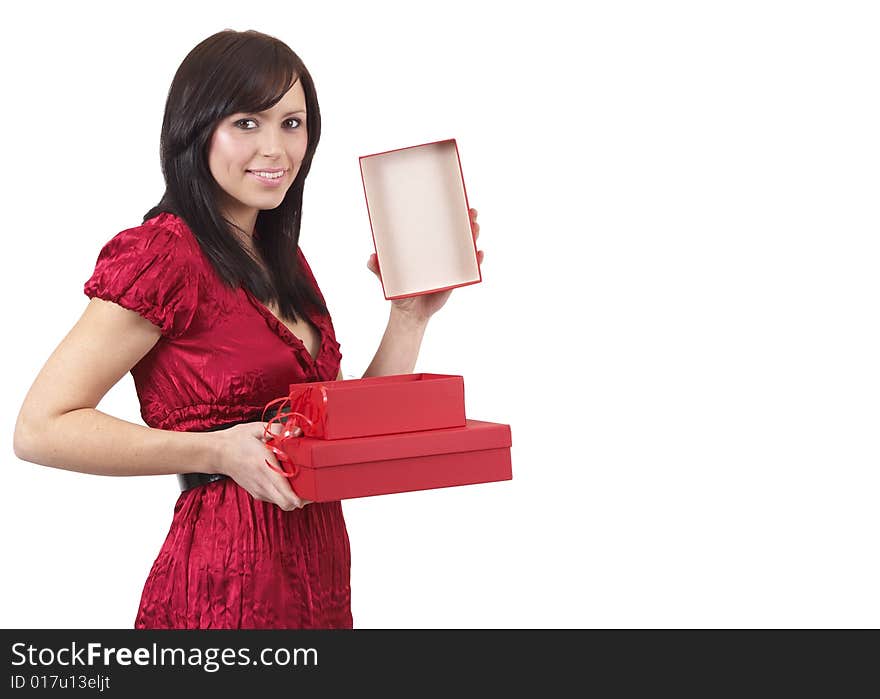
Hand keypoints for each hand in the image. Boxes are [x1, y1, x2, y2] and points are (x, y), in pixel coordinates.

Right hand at [213, 421, 311, 510]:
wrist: (217, 453)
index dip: (301, 497)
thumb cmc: (237, 440)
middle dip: (302, 500)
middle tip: (311, 489)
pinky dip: (283, 496)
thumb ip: (279, 430)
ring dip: (293, 498)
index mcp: (264, 466)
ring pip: (282, 504)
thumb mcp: (257, 429)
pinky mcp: (256, 493)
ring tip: (302, 485)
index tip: (312, 493)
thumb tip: (298, 432)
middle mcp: (262, 483)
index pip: (285, 491)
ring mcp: (258, 490)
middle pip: (287, 504)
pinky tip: (287, 483)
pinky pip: (274, 500)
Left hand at [367, 207, 483, 320]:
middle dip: (466, 222)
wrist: (410, 313)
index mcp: (426, 249)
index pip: (438, 227)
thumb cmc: (400, 291)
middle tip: (471, 212)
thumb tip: (371, 258)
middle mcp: (440, 255)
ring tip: (475, 229)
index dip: (447, 214)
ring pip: (465, 249)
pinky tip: (479, 254)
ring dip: (473, 238)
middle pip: (456, 235)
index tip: (453, 200)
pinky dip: (476, 262)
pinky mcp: (455, 281)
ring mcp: (449, 267)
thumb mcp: (387, 277)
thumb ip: (378, 268)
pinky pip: (469, 270)